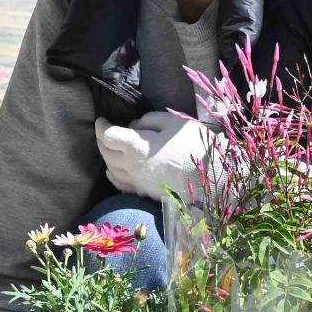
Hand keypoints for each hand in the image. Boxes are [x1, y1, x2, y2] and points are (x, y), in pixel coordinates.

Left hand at [94, 112, 214, 201]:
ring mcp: (136, 181)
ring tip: (108, 147)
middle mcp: (131, 165)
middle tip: (104, 131)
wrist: (211, 181)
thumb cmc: (195, 147)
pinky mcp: (143, 192)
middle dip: (101, 139)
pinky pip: (120, 184)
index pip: (108, 135)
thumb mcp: (175, 123)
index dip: (102, 126)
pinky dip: (112, 174)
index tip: (102, 119)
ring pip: (110, 168)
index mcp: (136, 146)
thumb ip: (151, 120)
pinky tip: (113, 170)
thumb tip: (134, 125)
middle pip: (105, 151)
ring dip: (106, 155)